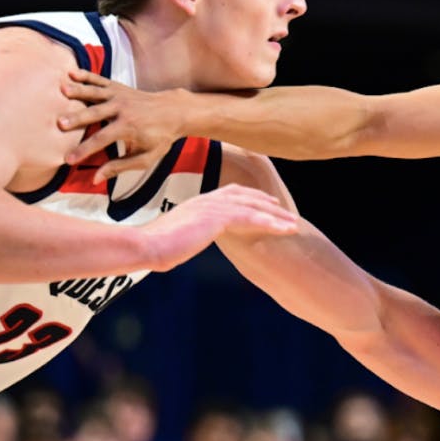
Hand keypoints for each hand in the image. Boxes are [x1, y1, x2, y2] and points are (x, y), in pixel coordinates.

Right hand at [59, 70, 192, 181]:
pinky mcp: (118, 87)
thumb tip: (95, 178)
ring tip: (62, 90)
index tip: (69, 159)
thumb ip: (120, 167)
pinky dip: (86, 76)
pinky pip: (100, 80)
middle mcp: (123, 109)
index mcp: (129, 127)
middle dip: (77, 118)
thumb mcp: (145, 158)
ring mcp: (120, 95)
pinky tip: (71, 73)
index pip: (102, 140)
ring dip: (78, 91)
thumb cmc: (159, 138)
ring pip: (96, 93)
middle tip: (59, 124)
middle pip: (95, 114)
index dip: (85, 150)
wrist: (174, 111)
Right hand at [144, 184, 297, 271]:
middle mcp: (206, 199)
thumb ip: (184, 235)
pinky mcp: (217, 217)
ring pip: (252, 207)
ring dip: (275, 216)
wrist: (145, 246)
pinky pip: (250, 217)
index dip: (249, 197)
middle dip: (267, 203)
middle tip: (285, 211)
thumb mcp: (173, 237)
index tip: (266, 202)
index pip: (229, 193)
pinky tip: (284, 229)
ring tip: (293, 224)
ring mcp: (212, 206)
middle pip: (245, 196)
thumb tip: (180, 244)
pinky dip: (270, 222)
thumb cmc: (153, 247)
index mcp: (197, 202)